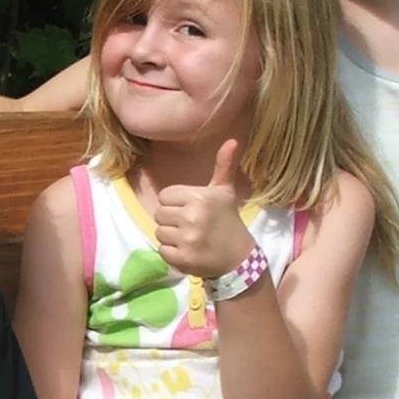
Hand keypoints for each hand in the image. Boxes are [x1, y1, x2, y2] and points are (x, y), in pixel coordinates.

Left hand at [152, 141, 250, 279]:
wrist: (239, 258)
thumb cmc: (227, 221)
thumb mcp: (225, 191)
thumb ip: (224, 166)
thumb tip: (232, 140)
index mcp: (199, 197)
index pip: (164, 196)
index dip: (175, 203)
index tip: (191, 210)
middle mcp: (192, 217)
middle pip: (159, 214)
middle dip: (172, 220)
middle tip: (191, 226)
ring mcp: (187, 239)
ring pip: (159, 232)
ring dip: (171, 237)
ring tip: (190, 238)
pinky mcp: (182, 259)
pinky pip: (162, 251)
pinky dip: (172, 253)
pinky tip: (188, 251)